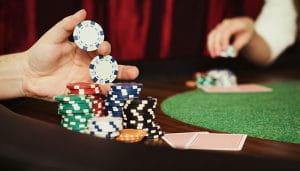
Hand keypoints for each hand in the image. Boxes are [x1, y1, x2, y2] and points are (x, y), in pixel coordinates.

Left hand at [23, 9, 138, 99]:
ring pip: (107, 81)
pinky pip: (95, 93)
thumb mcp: (54, 36)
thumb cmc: (41, 53)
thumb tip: (83, 12)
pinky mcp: (82, 92)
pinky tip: (110, 95)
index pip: (99, 48)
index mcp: (85, 50)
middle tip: (134, 72)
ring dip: (119, 83)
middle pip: (110, 67)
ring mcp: (87, 79)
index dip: (103, 48)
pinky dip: (104, 94)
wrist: (28, 74)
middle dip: (122, 69)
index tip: (100, 49)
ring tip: (129, 88)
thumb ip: (68, 25)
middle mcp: (89, 64)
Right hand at [207, 17, 254, 57]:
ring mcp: (220, 25)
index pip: (227, 31)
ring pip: (212, 35)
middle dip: (217, 45)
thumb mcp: (245, 39)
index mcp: (237, 23)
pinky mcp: (216, 29)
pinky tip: (212, 52)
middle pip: (218, 33)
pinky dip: (210, 45)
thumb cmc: (245, 34)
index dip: (224, 41)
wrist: (243, 26)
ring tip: (213, 55)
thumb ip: (237, 46)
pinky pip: (210, 37)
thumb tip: (231, 53)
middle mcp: (227, 23)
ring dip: (211, 46)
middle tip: (217, 55)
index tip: (224, 50)